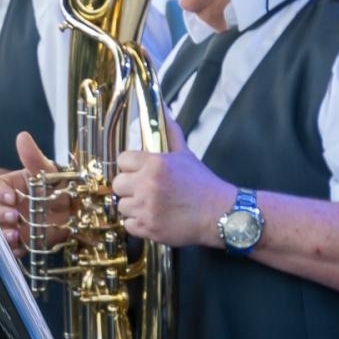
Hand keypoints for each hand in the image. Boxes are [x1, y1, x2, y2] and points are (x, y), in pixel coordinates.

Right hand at [0, 132, 68, 258]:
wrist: (77, 211)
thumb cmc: (59, 186)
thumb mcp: (49, 171)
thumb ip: (34, 158)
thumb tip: (22, 136)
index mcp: (10, 185)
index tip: (11, 196)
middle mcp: (7, 205)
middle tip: (14, 217)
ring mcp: (12, 224)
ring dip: (2, 233)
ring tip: (15, 236)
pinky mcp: (20, 241)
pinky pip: (10, 247)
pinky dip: (12, 250)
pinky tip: (19, 249)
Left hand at [113, 120, 234, 247]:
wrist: (220, 214)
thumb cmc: (202, 184)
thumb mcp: (185, 154)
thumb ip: (170, 132)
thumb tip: (162, 110)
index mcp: (154, 164)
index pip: (122, 160)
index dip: (130, 166)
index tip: (139, 171)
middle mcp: (147, 185)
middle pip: (118, 184)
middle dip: (129, 187)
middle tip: (144, 190)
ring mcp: (146, 209)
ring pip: (122, 206)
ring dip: (134, 207)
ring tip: (151, 205)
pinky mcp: (149, 228)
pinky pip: (129, 225)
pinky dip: (139, 224)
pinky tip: (153, 218)